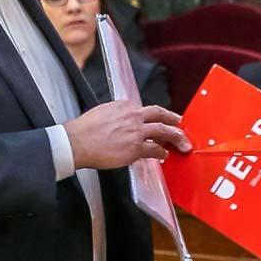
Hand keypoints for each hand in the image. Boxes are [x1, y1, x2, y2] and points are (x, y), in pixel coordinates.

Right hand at [64, 101, 190, 170]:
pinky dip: (161, 152)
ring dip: (175, 136)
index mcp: (124, 105)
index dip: (153, 115)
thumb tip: (120, 121)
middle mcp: (133, 115)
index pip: (144, 109)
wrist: (77, 142)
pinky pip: (155, 149)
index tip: (157, 118)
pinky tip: (164, 155)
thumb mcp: (102, 112)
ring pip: (163, 130)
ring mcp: (136, 131)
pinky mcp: (136, 147)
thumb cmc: (84, 129)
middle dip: (172, 118)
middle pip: (159, 114)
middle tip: (179, 122)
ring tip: (182, 142)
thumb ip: (115, 114)